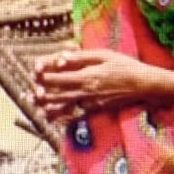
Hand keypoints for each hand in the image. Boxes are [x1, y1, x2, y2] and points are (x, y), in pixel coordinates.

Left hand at [31, 48, 173, 122]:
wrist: (143, 85)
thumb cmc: (124, 65)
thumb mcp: (104, 55)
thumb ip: (81, 57)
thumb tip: (61, 57)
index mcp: (87, 76)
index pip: (59, 77)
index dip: (44, 76)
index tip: (34, 72)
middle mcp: (86, 91)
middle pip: (58, 94)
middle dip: (42, 93)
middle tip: (30, 93)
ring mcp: (91, 103)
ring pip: (65, 106)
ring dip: (49, 107)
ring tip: (36, 106)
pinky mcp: (96, 110)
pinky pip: (76, 115)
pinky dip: (63, 117)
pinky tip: (53, 118)